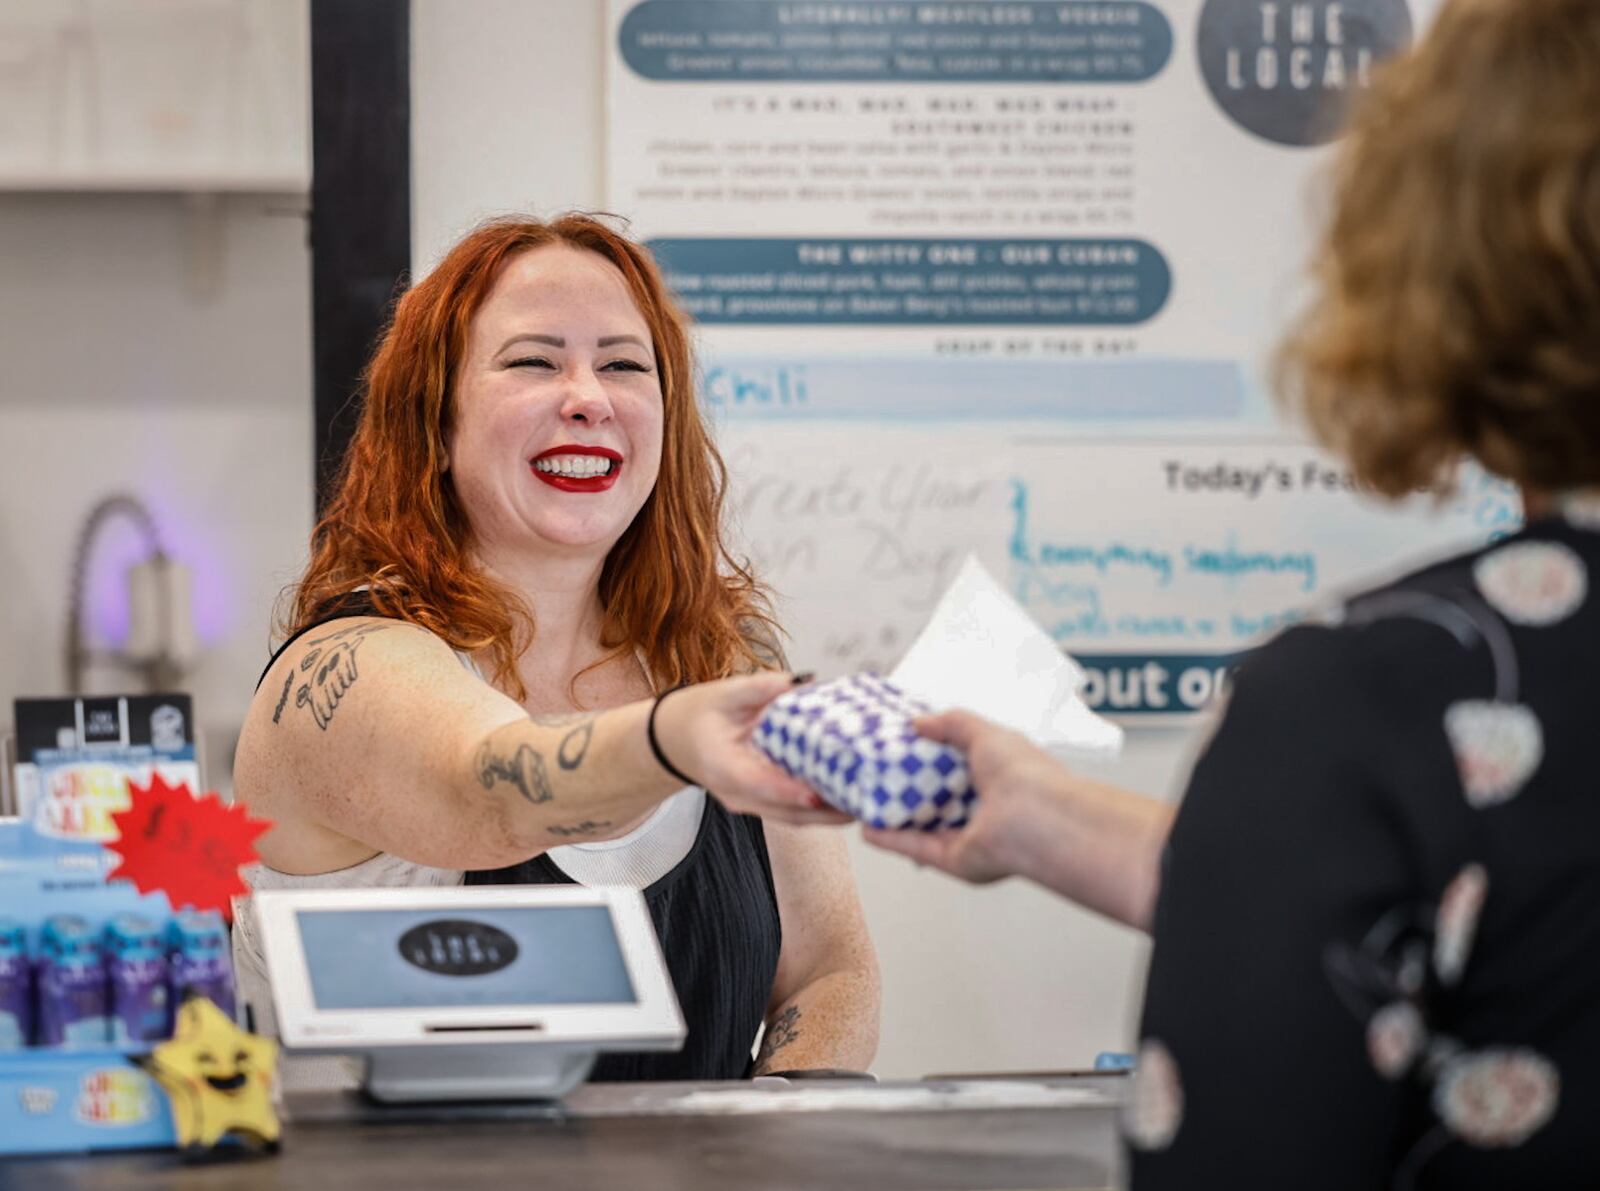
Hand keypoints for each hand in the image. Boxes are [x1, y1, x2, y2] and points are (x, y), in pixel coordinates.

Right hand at [653, 673, 854, 827]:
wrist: (676, 738)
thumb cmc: (700, 715)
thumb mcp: (724, 693)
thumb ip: (759, 687)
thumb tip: (797, 680)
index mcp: (723, 767)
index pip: (759, 785)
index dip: (789, 792)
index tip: (818, 794)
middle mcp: (737, 794)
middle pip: (785, 812)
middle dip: (825, 811)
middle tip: (861, 801)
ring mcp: (750, 803)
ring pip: (793, 817)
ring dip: (829, 815)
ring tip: (865, 802)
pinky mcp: (762, 802)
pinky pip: (794, 811)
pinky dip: (821, 808)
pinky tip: (849, 797)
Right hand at [862, 710, 1061, 883]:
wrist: (1035, 819)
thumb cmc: (1024, 774)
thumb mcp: (984, 732)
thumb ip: (952, 723)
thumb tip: (918, 722)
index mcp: (998, 777)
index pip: (960, 768)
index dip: (933, 758)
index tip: (902, 748)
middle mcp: (985, 810)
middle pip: (940, 801)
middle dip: (910, 790)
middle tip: (878, 776)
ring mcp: (970, 837)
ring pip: (924, 828)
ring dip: (896, 818)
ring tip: (866, 804)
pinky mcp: (955, 860)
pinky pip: (917, 848)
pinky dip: (892, 840)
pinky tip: (868, 830)